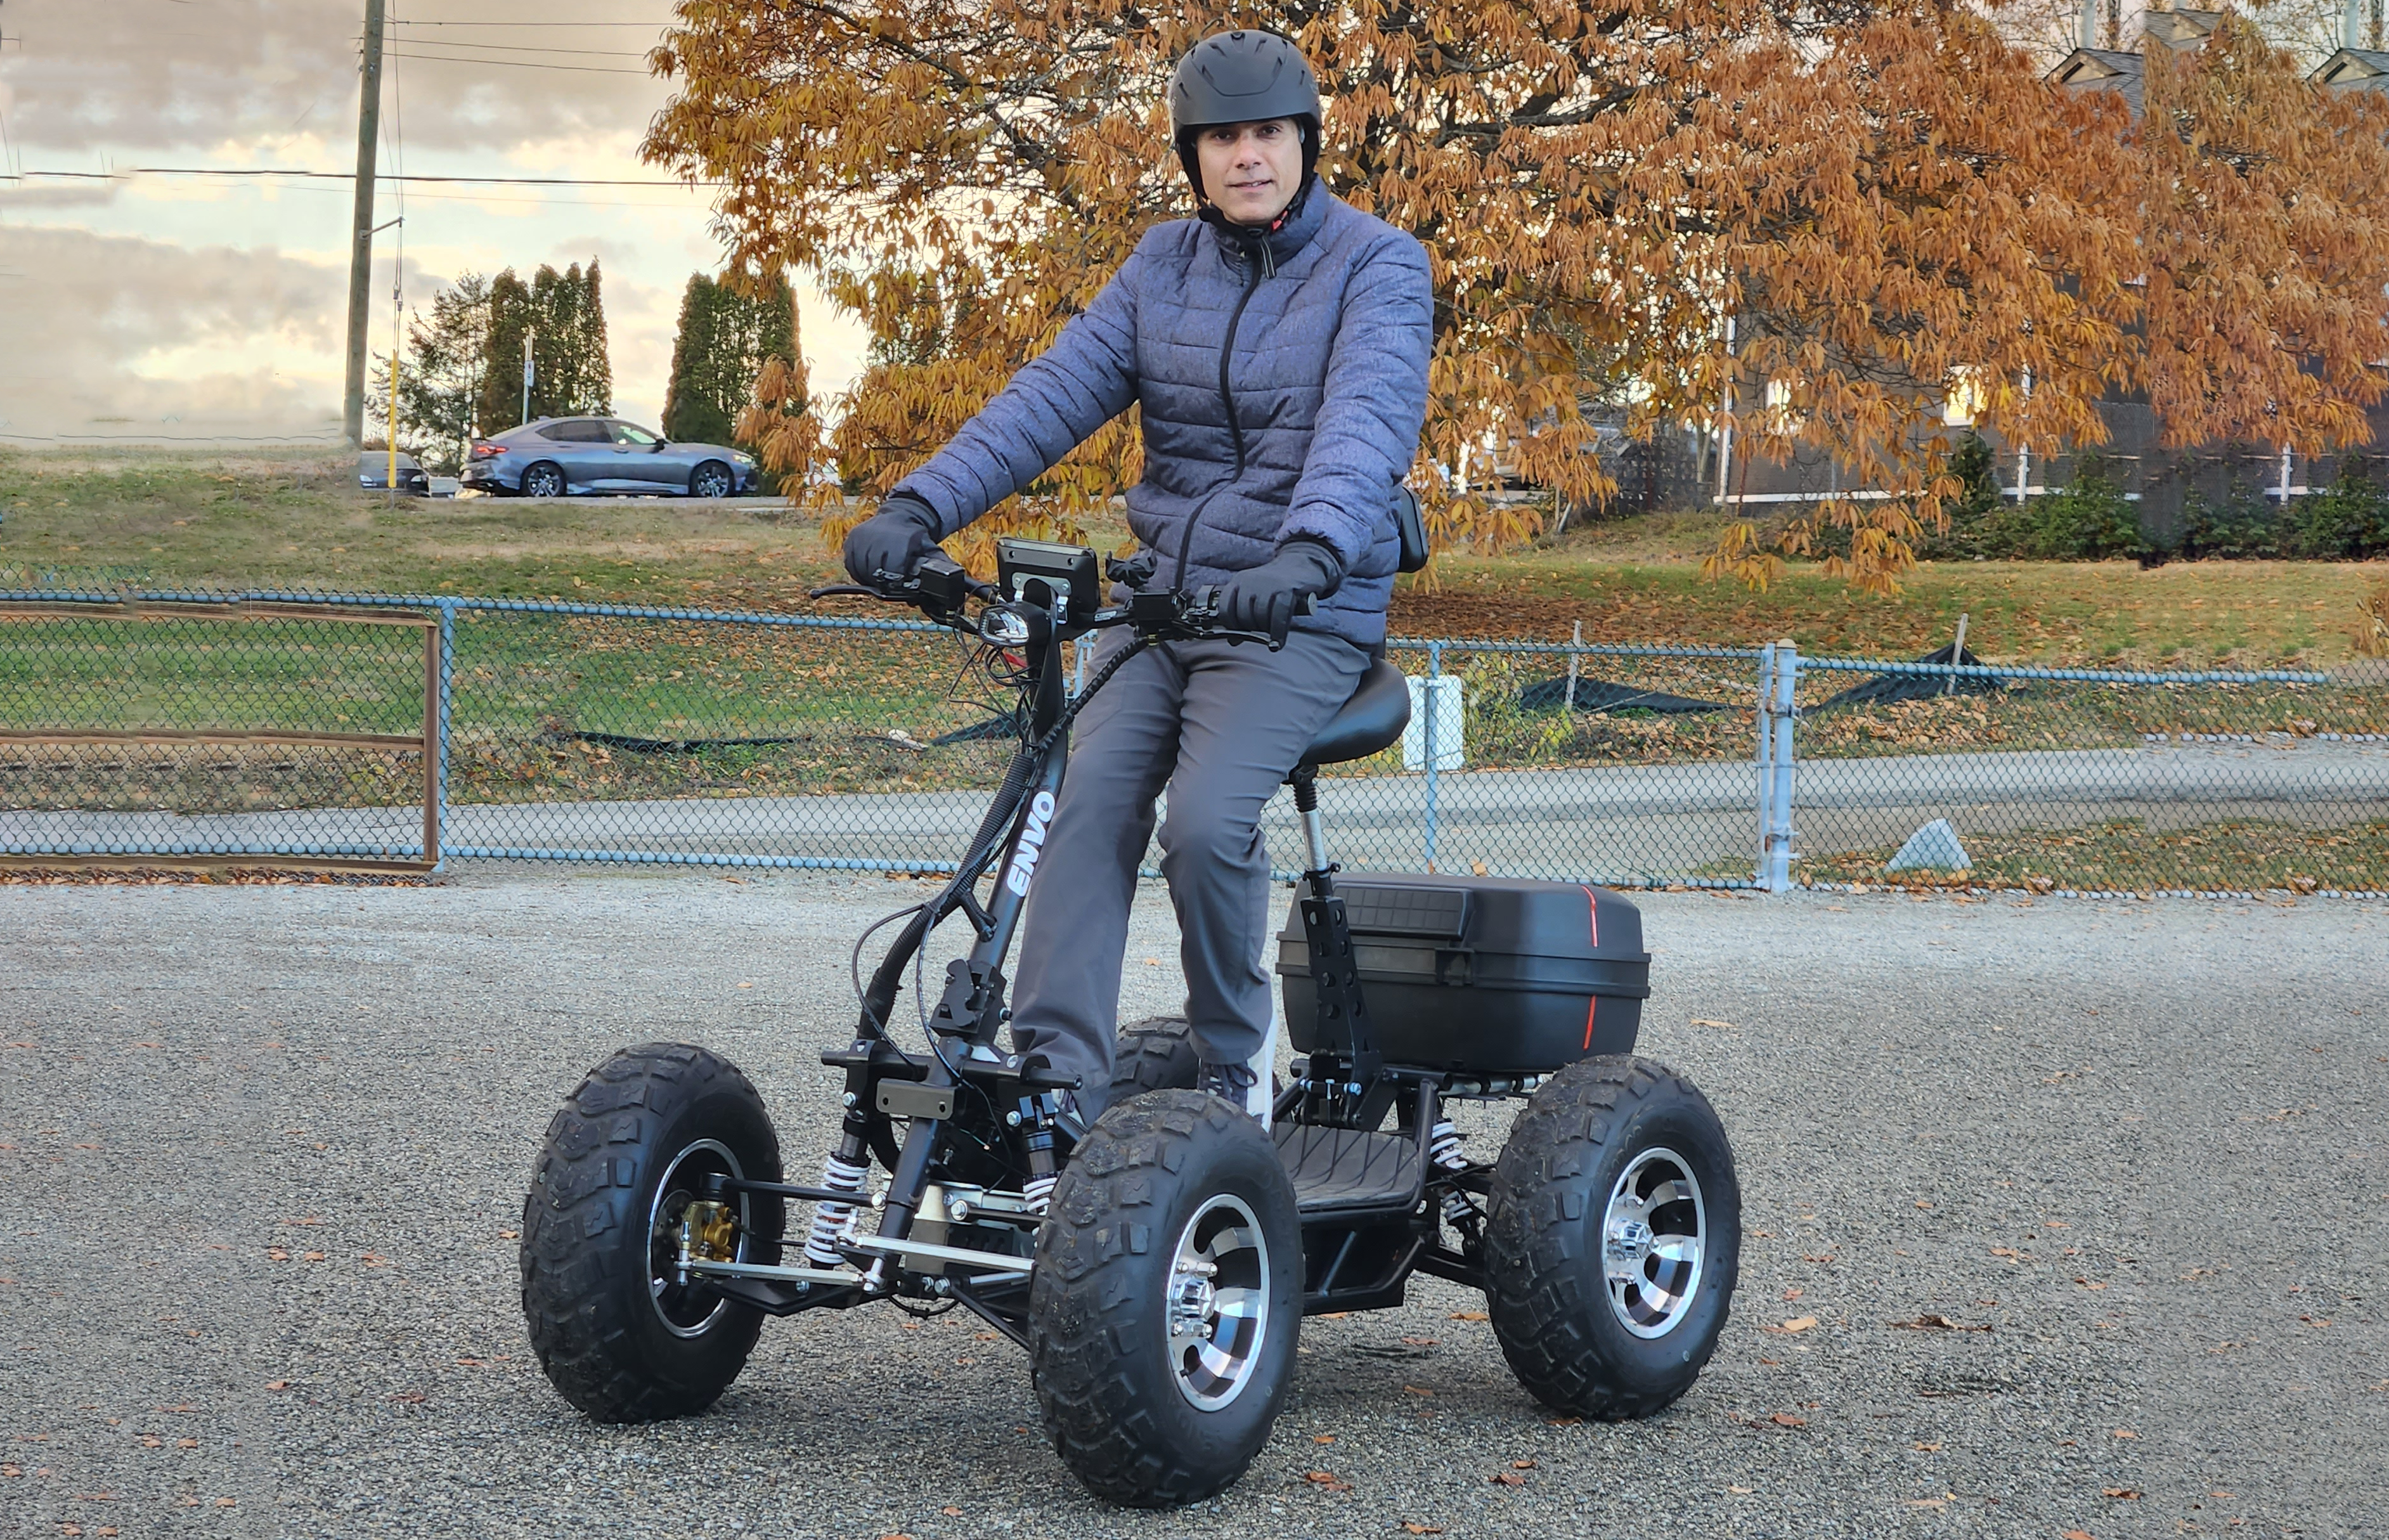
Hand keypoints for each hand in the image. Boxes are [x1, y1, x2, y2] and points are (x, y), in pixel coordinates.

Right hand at [842, 495, 941, 585]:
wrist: (900, 514)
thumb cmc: (916, 538)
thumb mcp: (931, 550)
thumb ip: (939, 567)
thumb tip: (952, 585)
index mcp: (900, 542)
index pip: (894, 572)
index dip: (897, 583)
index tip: (901, 586)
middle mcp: (879, 537)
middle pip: (876, 573)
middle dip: (884, 582)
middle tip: (891, 584)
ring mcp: (863, 538)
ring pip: (862, 571)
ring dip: (871, 579)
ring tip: (881, 577)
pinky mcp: (852, 540)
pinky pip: (851, 564)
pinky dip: (859, 572)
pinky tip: (870, 571)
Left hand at [1214, 538, 1342, 636]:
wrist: (1302, 562)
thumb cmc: (1277, 584)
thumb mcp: (1255, 595)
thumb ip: (1242, 615)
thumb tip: (1233, 641)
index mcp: (1239, 580)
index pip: (1225, 608)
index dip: (1230, 625)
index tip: (1239, 632)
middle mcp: (1251, 581)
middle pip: (1243, 616)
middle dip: (1252, 629)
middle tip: (1262, 630)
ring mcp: (1269, 584)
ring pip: (1260, 617)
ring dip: (1266, 631)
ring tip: (1272, 631)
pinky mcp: (1287, 589)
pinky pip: (1278, 617)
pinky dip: (1277, 633)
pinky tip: (1277, 643)